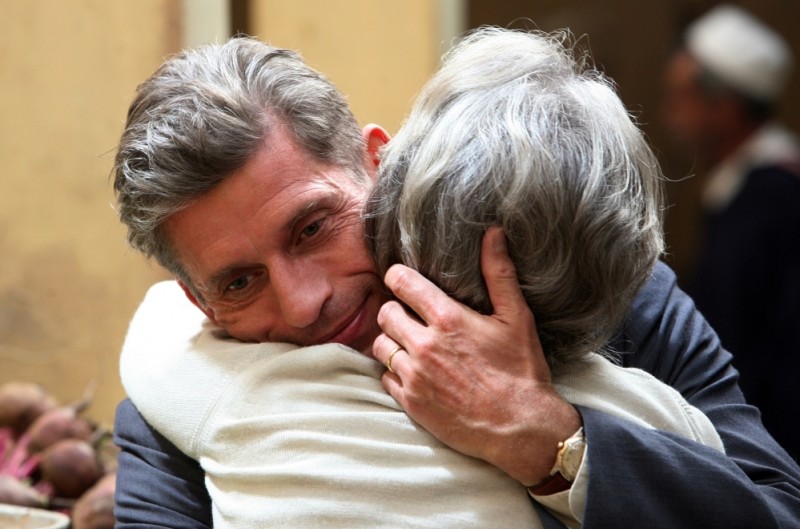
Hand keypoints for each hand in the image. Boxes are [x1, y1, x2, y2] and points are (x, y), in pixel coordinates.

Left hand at [372, 227, 581, 485]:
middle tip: (412, 317)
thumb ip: (499, 273)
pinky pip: (385, 377)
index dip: (398, 277)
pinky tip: (416, 372)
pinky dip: (395, 372)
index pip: (401, 282)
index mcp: (447, 318)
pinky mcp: (411, 402)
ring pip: (380, 345)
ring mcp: (415, 375)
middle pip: (385, 313)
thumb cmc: (521, 371)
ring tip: (412, 344)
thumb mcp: (517, 318)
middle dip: (396, 311)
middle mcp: (424, 345)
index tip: (403, 281)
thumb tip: (493, 233)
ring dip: (392, 341)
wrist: (520, 428)